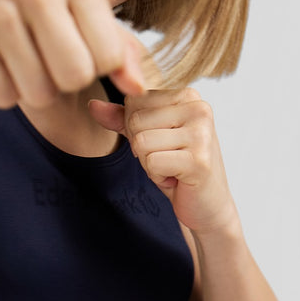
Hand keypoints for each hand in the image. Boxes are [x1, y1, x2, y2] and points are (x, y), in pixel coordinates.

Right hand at [0, 0, 145, 108]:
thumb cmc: (24, 13)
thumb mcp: (74, 16)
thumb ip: (117, 48)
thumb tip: (141, 88)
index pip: (108, 57)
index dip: (92, 67)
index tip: (70, 48)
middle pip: (76, 76)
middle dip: (61, 83)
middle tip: (42, 60)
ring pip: (39, 93)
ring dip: (28, 89)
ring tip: (14, 59)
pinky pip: (2, 96)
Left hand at [89, 87, 238, 235]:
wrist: (207, 204)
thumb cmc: (177, 167)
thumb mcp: (147, 137)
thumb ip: (121, 119)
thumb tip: (92, 105)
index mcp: (187, 95)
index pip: (133, 102)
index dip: (136, 129)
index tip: (162, 142)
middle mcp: (198, 108)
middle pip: (135, 121)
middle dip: (142, 148)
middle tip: (168, 158)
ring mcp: (201, 134)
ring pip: (141, 142)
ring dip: (149, 164)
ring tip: (172, 168)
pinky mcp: (198, 160)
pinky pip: (152, 163)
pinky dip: (158, 177)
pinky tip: (177, 179)